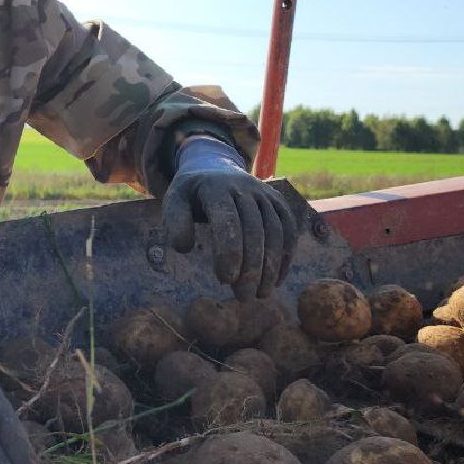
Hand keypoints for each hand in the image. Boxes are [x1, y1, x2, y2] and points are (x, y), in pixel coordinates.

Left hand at [162, 135, 297, 300]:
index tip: (224, 280)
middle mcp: (245, 188)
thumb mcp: (175, 200)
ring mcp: (265, 194)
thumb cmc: (192, 194)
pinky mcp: (279, 203)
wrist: (214, 167)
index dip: (229, 251)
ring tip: (261, 295)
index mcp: (216, 187)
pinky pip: (288, 230)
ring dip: (271, 267)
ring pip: (276, 232)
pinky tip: (275, 281)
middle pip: (254, 230)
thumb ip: (175, 221)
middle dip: (251, 267)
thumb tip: (184, 248)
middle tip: (243, 296)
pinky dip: (285, 257)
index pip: (227, 220)